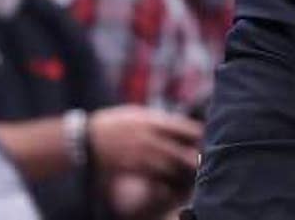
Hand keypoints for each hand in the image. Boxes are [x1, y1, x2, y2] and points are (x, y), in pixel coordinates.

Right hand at [86, 106, 202, 180]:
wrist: (87, 137)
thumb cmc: (114, 123)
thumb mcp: (136, 113)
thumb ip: (156, 119)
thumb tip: (177, 124)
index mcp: (149, 120)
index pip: (180, 125)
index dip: (196, 132)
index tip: (207, 135)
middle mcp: (146, 136)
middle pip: (176, 148)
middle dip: (192, 154)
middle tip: (206, 158)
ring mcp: (138, 153)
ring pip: (166, 164)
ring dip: (180, 168)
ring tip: (194, 170)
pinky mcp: (131, 167)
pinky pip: (151, 175)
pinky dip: (163, 178)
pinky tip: (172, 181)